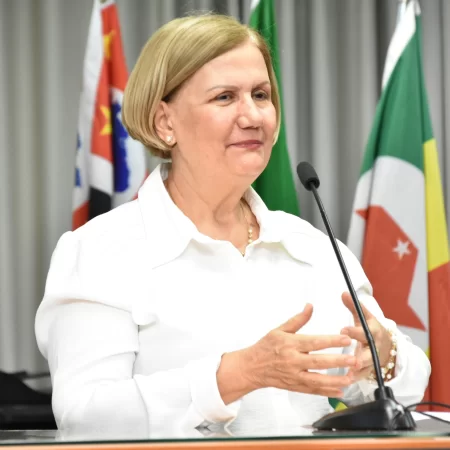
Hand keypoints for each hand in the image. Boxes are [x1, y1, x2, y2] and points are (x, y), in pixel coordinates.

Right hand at [240, 304, 356, 397]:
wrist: (252, 367)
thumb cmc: (266, 347)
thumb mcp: (279, 329)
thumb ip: (298, 319)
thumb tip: (310, 306)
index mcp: (290, 344)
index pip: (314, 342)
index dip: (331, 341)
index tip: (346, 339)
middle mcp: (293, 360)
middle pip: (318, 362)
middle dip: (338, 361)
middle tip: (354, 360)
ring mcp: (294, 375)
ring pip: (318, 380)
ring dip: (336, 380)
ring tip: (351, 378)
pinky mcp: (295, 386)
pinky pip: (313, 390)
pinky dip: (327, 392)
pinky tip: (340, 391)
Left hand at [340, 292, 391, 380]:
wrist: (387, 344)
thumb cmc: (370, 328)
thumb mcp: (364, 316)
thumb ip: (353, 306)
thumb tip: (344, 293)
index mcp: (373, 331)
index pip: (363, 331)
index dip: (354, 331)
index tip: (343, 330)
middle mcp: (375, 346)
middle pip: (370, 352)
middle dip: (362, 357)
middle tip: (354, 360)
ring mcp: (374, 359)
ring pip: (368, 367)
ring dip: (359, 371)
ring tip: (350, 375)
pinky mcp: (371, 369)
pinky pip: (365, 375)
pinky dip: (357, 378)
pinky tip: (348, 381)